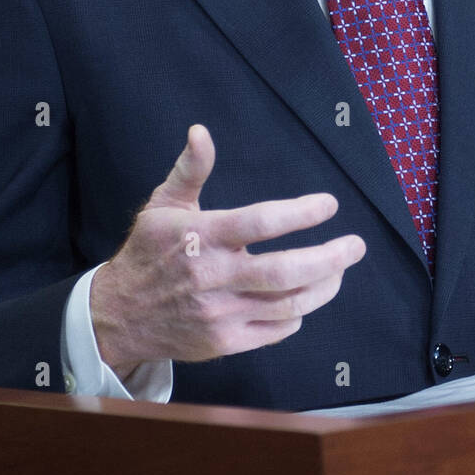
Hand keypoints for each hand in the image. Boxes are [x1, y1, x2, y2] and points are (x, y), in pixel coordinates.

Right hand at [90, 123, 366, 377]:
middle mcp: (213, 277)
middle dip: (330, 258)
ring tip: (339, 269)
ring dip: (323, 286)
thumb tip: (200, 131)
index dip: (301, 213)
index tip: (329, 204)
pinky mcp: (224, 343)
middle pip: (285, 271)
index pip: (261, 222)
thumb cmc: (148, 252)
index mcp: (201, 236)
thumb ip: (190, 169)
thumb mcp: (163, 204)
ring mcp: (221, 314)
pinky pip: (276, 330)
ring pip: (289, 304)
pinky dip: (298, 313)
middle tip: (356, 246)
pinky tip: (306, 296)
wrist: (118, 315)